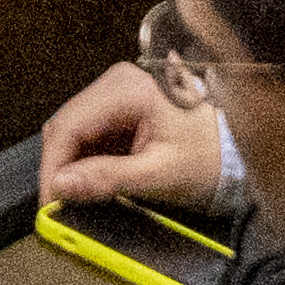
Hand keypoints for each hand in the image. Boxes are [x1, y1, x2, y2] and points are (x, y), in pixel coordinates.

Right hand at [42, 54, 232, 215]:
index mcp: (128, 90)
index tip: (49, 199)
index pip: (69, 126)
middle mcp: (117, 82)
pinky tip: (91, 179)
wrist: (236, 151)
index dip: (52, 166)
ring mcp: (117, 92)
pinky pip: (88, 132)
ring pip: (72, 129)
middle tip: (58, 202)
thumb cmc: (209, 157)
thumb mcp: (159, 174)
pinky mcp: (119, 107)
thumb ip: (108, 178)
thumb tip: (61, 185)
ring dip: (70, 163)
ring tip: (76, 195)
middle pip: (65, 125)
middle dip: (58, 166)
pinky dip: (84, 158)